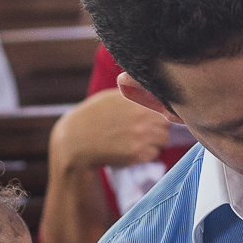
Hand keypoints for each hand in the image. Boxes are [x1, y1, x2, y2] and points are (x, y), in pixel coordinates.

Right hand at [50, 88, 170, 173]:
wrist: (76, 142)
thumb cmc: (92, 117)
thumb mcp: (111, 97)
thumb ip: (134, 93)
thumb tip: (154, 88)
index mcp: (136, 99)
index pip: (166, 105)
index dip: (161, 111)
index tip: (154, 115)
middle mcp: (141, 117)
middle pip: (167, 124)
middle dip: (158, 127)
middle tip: (143, 129)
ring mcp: (140, 136)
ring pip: (163, 140)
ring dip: (155, 141)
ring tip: (137, 139)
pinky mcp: (137, 154)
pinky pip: (154, 154)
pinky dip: (147, 154)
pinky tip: (131, 149)